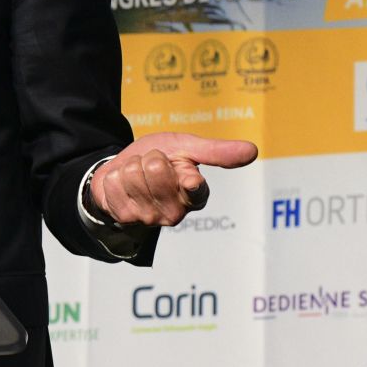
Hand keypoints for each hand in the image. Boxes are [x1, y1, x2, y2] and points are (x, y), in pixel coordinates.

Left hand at [88, 131, 257, 228]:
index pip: (196, 187)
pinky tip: (123, 185)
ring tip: (138, 174)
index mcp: (196, 195)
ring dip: (131, 166)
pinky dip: (115, 175)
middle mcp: (176, 212)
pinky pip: (113, 182)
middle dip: (149, 157)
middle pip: (155, 167)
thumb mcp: (186, 147)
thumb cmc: (159, 158)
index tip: (188, 179)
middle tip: (152, 164)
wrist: (123, 170)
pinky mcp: (125, 218)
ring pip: (132, 173)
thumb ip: (216, 152)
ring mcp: (149, 218)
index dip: (187, 178)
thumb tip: (253, 150)